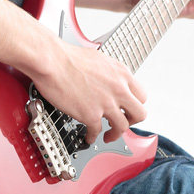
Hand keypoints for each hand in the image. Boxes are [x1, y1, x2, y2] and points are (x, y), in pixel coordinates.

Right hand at [31, 42, 146, 142]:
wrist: (52, 61)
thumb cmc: (67, 57)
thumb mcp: (98, 59)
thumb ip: (107, 73)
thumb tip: (105, 79)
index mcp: (121, 73)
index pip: (141, 95)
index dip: (134, 105)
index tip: (127, 109)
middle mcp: (118, 89)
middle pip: (139, 113)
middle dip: (131, 121)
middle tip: (124, 124)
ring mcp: (106, 103)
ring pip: (122, 127)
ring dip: (115, 134)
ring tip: (108, 136)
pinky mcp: (91, 114)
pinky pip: (97, 131)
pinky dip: (92, 136)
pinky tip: (88, 136)